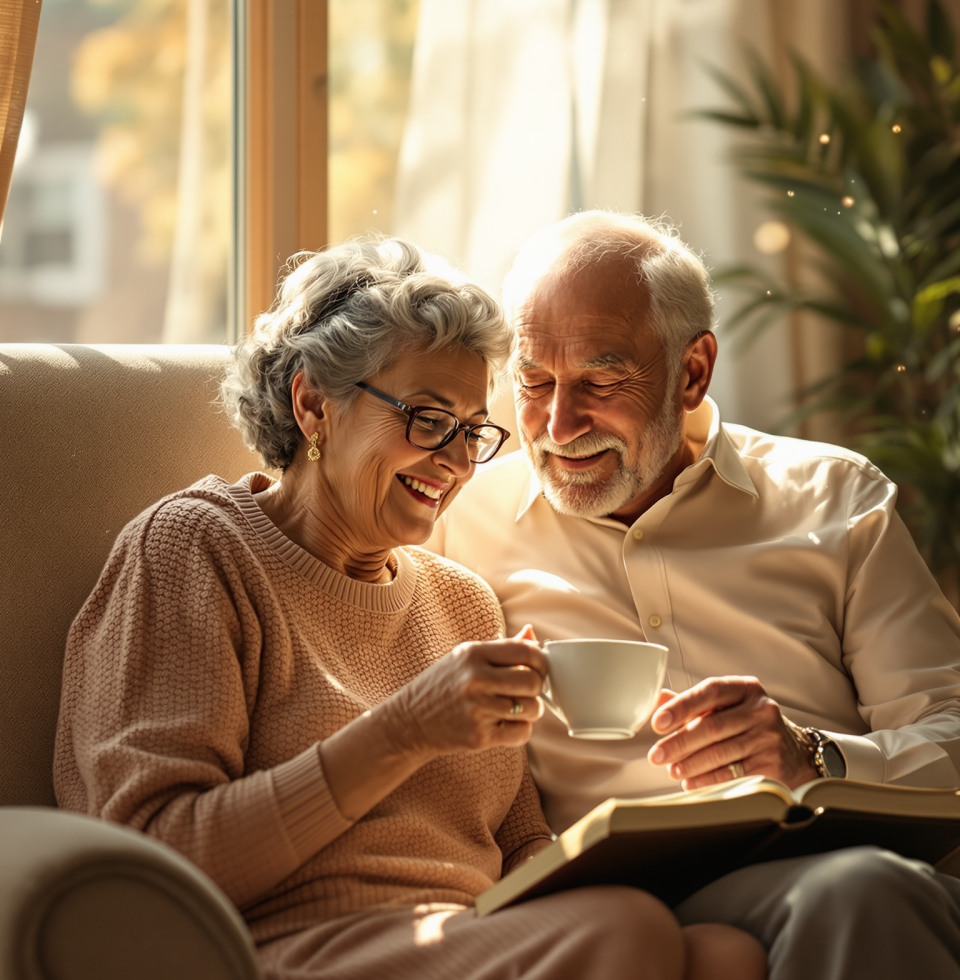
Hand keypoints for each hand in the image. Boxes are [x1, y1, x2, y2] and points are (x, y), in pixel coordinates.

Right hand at [388, 625, 545, 758]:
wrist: (410, 721)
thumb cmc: (442, 685)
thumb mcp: (465, 657)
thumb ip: (501, 647)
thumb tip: (532, 634)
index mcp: (473, 653)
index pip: (526, 651)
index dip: (540, 661)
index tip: (538, 668)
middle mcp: (475, 679)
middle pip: (533, 681)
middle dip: (537, 687)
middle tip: (528, 691)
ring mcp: (477, 709)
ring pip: (531, 709)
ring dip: (530, 711)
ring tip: (516, 708)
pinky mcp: (479, 737)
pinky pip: (522, 733)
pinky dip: (521, 730)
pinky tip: (507, 724)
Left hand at [646, 676, 817, 790]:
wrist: (794, 751)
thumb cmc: (748, 724)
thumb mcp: (725, 706)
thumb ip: (692, 703)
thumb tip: (657, 699)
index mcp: (746, 688)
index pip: (710, 691)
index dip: (681, 706)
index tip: (658, 722)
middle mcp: (761, 710)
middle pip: (712, 727)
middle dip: (679, 743)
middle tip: (656, 755)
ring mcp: (769, 738)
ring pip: (720, 753)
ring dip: (690, 764)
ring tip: (671, 769)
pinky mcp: (772, 765)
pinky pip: (732, 774)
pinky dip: (706, 779)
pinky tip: (691, 781)